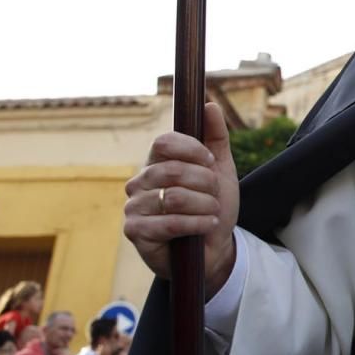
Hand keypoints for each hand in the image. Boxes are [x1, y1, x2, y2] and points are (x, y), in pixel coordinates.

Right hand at [124, 103, 239, 296]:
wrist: (213, 249)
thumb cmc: (212, 207)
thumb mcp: (221, 170)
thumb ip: (216, 137)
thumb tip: (209, 104)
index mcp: (156, 163)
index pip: (164, 142)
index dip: (192, 149)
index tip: (211, 162)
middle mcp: (139, 182)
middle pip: (172, 170)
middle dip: (205, 183)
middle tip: (214, 194)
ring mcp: (133, 207)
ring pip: (173, 197)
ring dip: (204, 206)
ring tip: (212, 213)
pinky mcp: (135, 232)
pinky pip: (168, 222)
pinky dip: (197, 224)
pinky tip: (207, 226)